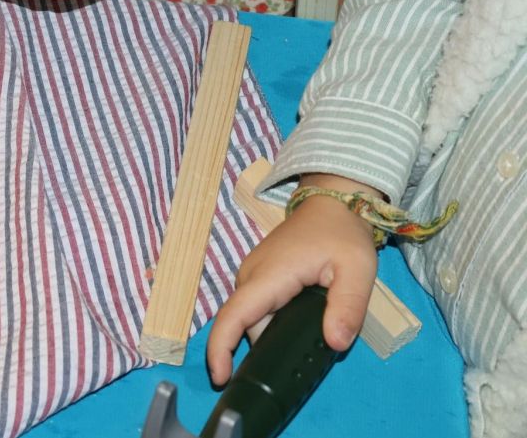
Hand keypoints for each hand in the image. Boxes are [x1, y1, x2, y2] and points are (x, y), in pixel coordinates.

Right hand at [206, 174, 379, 385]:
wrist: (333, 201)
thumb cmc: (342, 233)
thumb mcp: (357, 270)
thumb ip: (348, 307)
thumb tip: (335, 344)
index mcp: (268, 276)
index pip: (234, 316)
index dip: (221, 348)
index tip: (221, 377)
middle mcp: (251, 276)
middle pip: (243, 323)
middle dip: (259, 350)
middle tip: (290, 369)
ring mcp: (253, 275)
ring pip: (251, 317)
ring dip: (269, 337)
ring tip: (300, 348)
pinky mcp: (260, 276)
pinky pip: (258, 308)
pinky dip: (271, 325)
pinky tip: (294, 331)